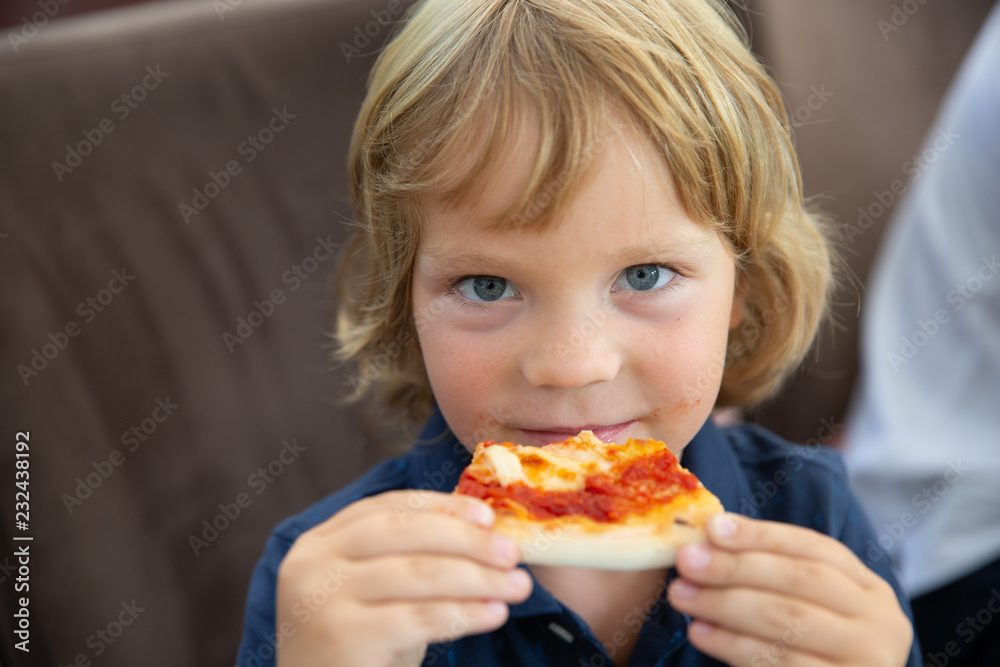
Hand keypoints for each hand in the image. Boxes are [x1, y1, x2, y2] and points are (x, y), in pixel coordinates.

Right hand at [275, 490, 531, 666]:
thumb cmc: (359, 650)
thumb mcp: (375, 594)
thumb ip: (408, 558)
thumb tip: (485, 532)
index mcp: (319, 542)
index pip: (387, 507)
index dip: (442, 506)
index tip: (488, 515)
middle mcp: (313, 563)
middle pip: (405, 533)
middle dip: (467, 540)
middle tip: (512, 552)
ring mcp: (323, 599)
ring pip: (419, 573)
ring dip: (478, 578)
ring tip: (517, 586)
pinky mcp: (343, 637)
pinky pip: (420, 617)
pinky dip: (465, 613)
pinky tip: (494, 614)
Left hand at [668, 513, 912, 666]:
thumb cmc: (810, 653)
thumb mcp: (806, 607)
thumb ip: (769, 573)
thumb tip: (710, 534)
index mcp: (870, 590)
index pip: (815, 548)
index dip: (762, 535)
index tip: (713, 527)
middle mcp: (880, 624)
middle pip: (801, 581)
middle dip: (736, 567)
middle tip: (687, 561)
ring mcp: (868, 662)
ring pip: (788, 623)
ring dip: (725, 605)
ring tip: (682, 596)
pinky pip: (782, 664)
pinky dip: (735, 646)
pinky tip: (701, 633)